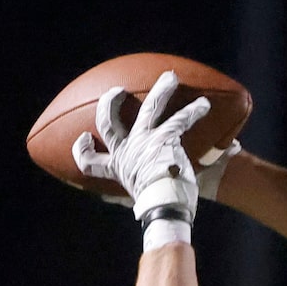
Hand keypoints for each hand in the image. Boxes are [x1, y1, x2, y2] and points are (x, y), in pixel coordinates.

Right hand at [71, 72, 213, 228]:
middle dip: (109, 103)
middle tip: (116, 90)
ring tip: (171, 78)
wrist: (165, 208)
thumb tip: (146, 203)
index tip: (86, 138)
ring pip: (149, 107)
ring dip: (162, 90)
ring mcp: (144, 142)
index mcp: (118, 169)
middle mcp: (126, 152)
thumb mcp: (141, 198)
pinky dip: (193, 112)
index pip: (89, 163)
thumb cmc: (156, 207)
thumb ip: (141, 193)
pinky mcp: (163, 139)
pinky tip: (204, 105)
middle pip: (107, 123)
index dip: (82, 150)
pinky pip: (180, 119)